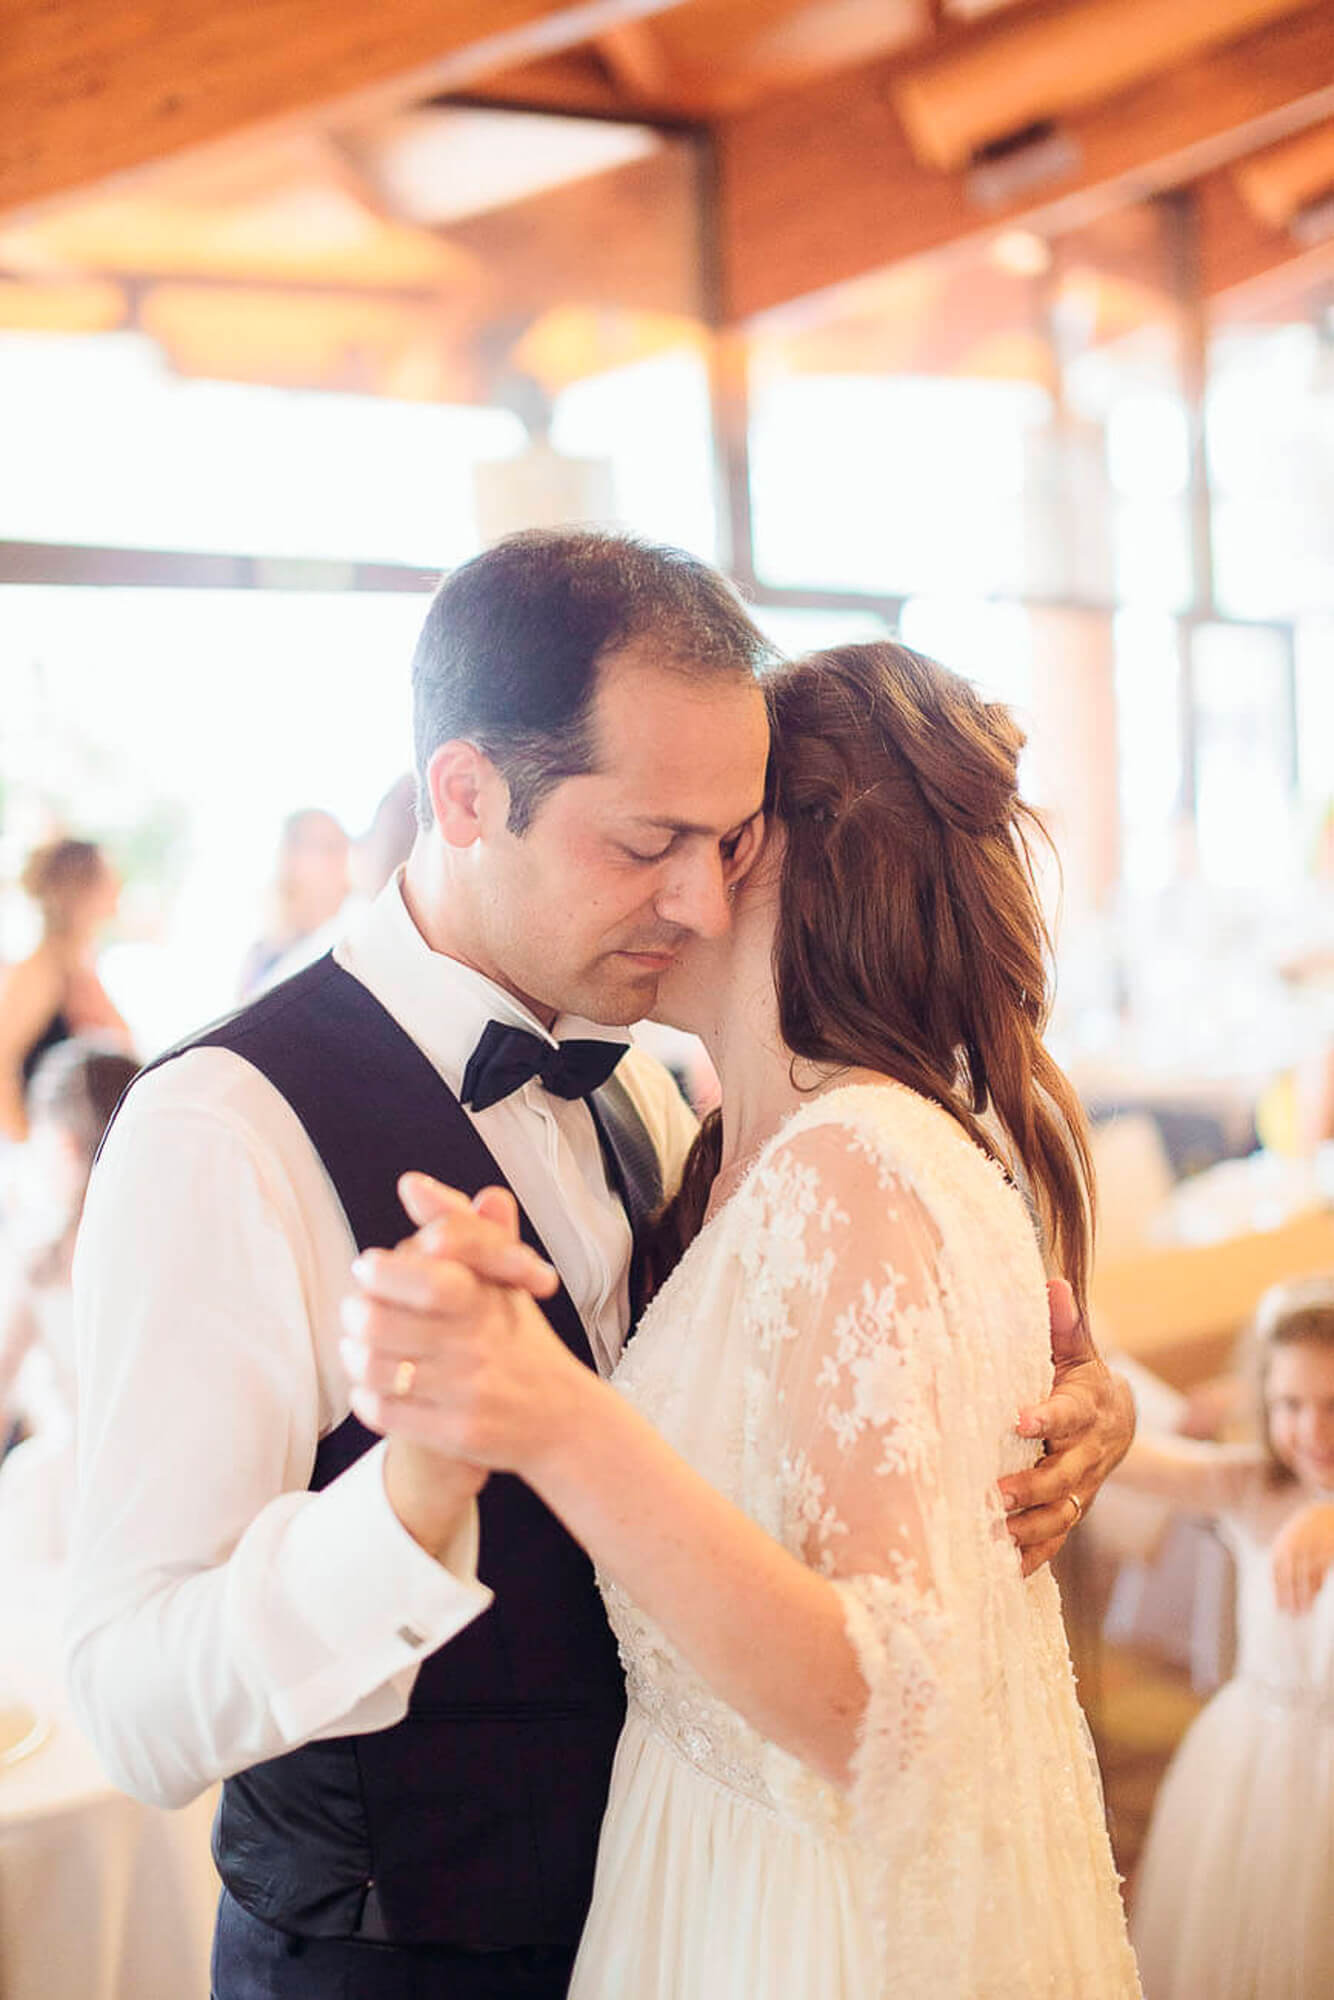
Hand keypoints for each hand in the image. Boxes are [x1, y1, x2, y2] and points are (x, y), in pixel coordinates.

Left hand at [341, 1175, 592, 1477]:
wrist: (561, 1417)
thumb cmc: (519, 1337)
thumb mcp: (502, 1274)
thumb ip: (459, 1225)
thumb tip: (412, 1185)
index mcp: (486, 1295)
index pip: (423, 1275)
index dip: (380, 1270)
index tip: (369, 1268)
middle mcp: (479, 1342)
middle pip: (377, 1320)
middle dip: (354, 1313)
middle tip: (356, 1312)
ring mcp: (469, 1390)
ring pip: (372, 1367)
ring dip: (353, 1356)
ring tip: (359, 1348)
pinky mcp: (457, 1433)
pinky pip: (383, 1411)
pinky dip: (366, 1397)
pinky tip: (376, 1387)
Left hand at [999, 1279, 1135, 1576]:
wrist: (1118, 1419)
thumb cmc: (1081, 1378)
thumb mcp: (1076, 1349)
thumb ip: (1062, 1323)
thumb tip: (1051, 1283)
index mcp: (1086, 1408)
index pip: (1066, 1414)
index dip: (1045, 1418)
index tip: (1019, 1420)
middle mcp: (1087, 1453)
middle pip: (1064, 1474)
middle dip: (1033, 1486)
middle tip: (997, 1493)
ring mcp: (1081, 1486)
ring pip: (1061, 1513)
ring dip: (1030, 1527)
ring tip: (996, 1535)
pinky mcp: (1072, 1509)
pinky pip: (1057, 1538)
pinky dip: (1035, 1554)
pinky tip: (1007, 1567)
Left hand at [1272, 1502, 1333, 1614]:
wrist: (1325, 1512)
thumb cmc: (1306, 1530)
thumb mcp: (1290, 1540)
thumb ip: (1284, 1559)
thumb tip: (1278, 1586)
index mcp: (1282, 1545)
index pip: (1277, 1572)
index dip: (1280, 1592)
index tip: (1282, 1609)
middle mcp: (1295, 1546)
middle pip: (1291, 1576)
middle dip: (1291, 1597)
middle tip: (1293, 1615)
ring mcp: (1312, 1548)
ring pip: (1307, 1577)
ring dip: (1306, 1596)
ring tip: (1305, 1611)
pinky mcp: (1327, 1550)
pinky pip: (1321, 1572)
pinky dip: (1317, 1586)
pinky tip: (1316, 1596)